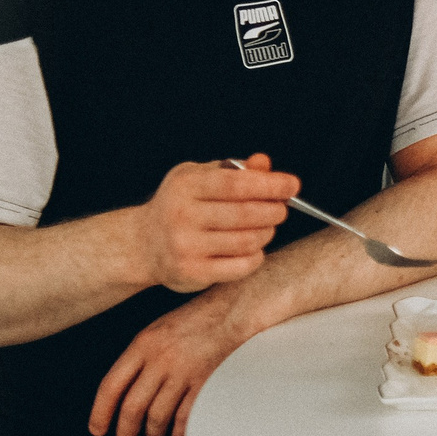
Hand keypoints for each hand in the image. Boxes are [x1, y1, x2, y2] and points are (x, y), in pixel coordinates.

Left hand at [89, 282, 262, 435]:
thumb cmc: (196, 320)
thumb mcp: (157, 330)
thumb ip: (139, 357)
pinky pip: (185, 419)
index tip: (98, 430)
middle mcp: (160, 359)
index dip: (100, 413)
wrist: (234, 310)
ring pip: (158, 417)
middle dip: (125, 434)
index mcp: (143, 345)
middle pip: (133, 408)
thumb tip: (123, 391)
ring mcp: (184, 372)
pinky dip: (178, 435)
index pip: (111, 386)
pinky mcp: (206, 383)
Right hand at [131, 155, 295, 292]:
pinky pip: (241, 265)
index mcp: (185, 186)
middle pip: (246, 214)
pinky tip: (253, 248)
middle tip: (281, 209)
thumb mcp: (200, 178)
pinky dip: (256, 256)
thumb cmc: (180, 205)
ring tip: (266, 227)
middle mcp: (182, 215)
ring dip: (267, 233)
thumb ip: (234, 171)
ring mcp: (186, 246)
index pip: (236, 184)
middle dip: (274, 210)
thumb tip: (264, 163)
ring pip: (247, 240)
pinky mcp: (193, 272)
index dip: (270, 184)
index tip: (293, 185)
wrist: (143, 243)